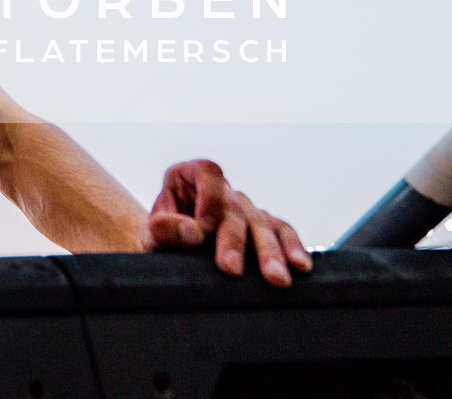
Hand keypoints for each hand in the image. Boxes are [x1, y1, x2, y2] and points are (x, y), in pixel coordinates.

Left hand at [144, 158, 311, 287]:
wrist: (172, 251)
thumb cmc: (162, 239)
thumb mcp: (152, 235)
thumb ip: (163, 229)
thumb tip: (191, 231)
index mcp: (189, 176)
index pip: (207, 172)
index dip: (208, 197)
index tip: (201, 230)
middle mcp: (221, 188)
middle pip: (234, 207)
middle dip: (234, 241)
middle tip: (231, 269)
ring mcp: (245, 206)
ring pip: (261, 223)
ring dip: (269, 252)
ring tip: (276, 278)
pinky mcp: (263, 226)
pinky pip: (281, 230)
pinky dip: (291, 247)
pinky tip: (300, 265)